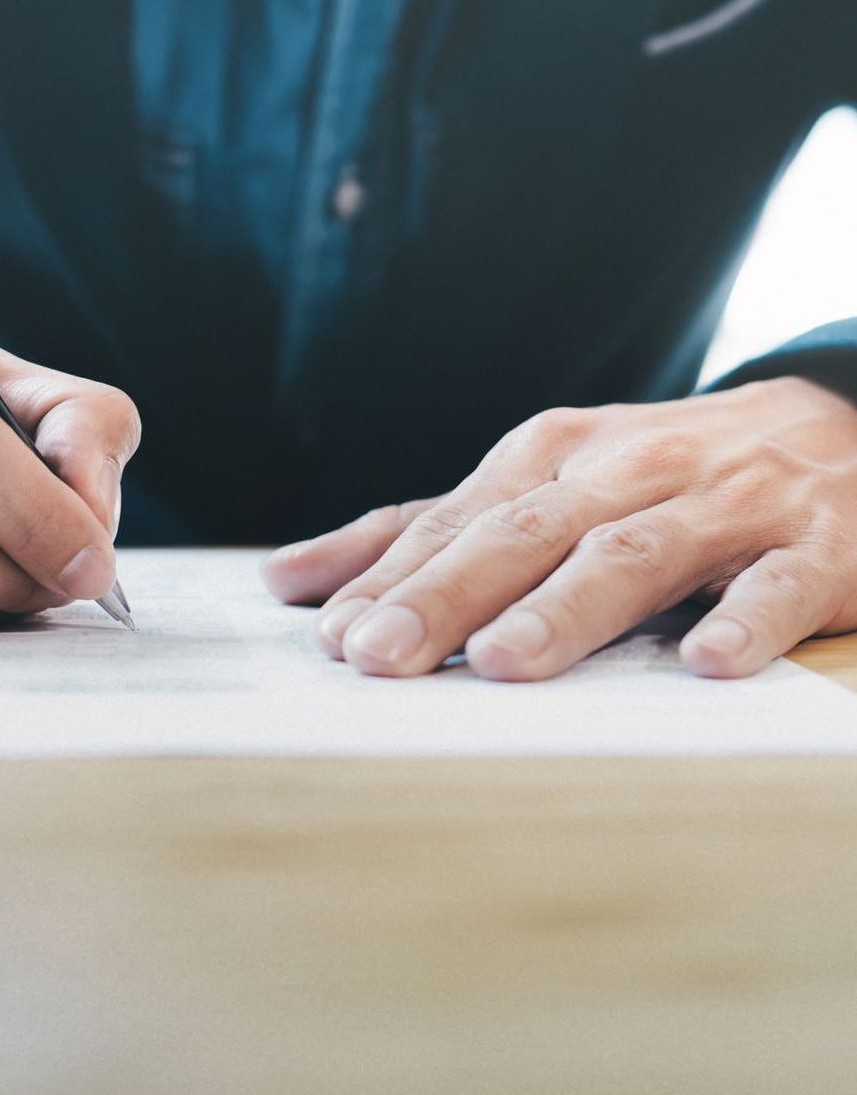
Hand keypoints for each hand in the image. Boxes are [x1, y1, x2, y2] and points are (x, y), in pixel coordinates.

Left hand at [263, 378, 856, 679]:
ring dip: (567, 607)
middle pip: (524, 533)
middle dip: (448, 595)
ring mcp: (722, 504)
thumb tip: (292, 581)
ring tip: (507, 661)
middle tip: (381, 655)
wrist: (835, 432)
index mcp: (552, 458)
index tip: (332, 635)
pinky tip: (706, 662)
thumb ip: (423, 533)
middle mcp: (625, 471)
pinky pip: (779, 582)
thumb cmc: (658, 476)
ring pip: (632, 552)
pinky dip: (744, 618)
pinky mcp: (815, 544)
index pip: (456, 520)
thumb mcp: (539, 485)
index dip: (392, 577)